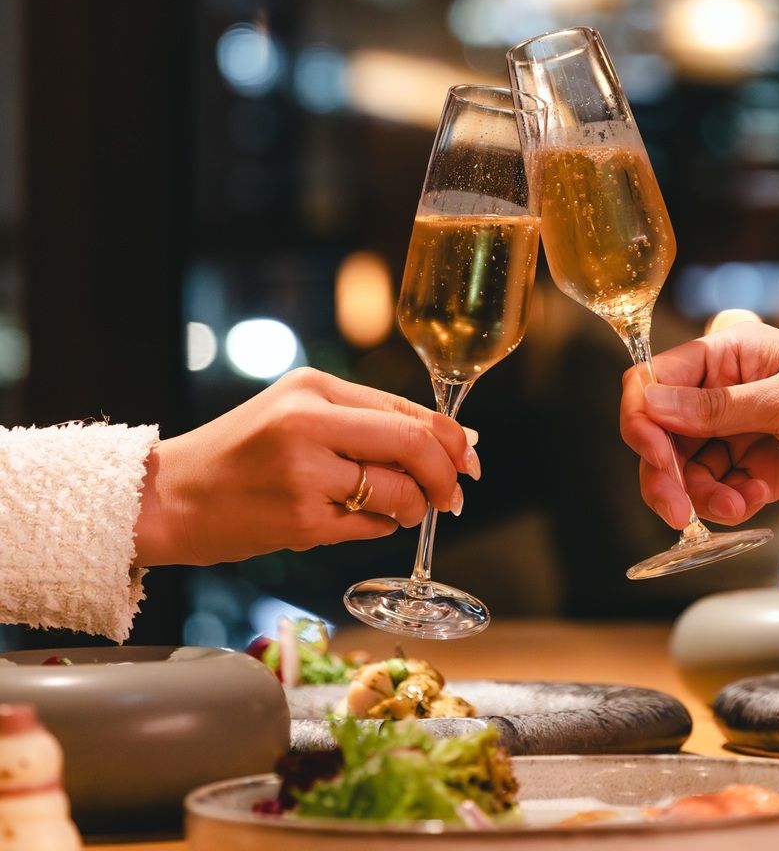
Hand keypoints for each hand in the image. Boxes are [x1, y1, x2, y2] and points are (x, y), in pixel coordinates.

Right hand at [133, 368, 479, 565]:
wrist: (170, 496)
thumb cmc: (241, 454)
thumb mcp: (298, 413)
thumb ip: (371, 422)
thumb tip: (456, 443)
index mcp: (314, 388)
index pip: (409, 411)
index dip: (452, 440)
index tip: (469, 460)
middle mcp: (309, 423)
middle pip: (414, 446)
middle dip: (447, 476)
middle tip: (455, 496)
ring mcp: (304, 474)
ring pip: (399, 493)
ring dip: (412, 508)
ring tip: (394, 509)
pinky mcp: (300, 521)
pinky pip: (371, 528)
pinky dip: (379, 529)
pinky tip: (354, 521)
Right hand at [620, 324, 778, 527]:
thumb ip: (716, 409)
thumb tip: (649, 404)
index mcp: (730, 354)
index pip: (656, 381)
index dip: (643, 418)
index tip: (652, 455)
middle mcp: (728, 392)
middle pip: (662, 432)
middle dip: (663, 470)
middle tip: (676, 505)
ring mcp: (744, 433)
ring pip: (687, 469)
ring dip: (698, 494)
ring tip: (735, 504)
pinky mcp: (762, 470)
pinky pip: (719, 491)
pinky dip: (727, 503)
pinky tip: (754, 501)